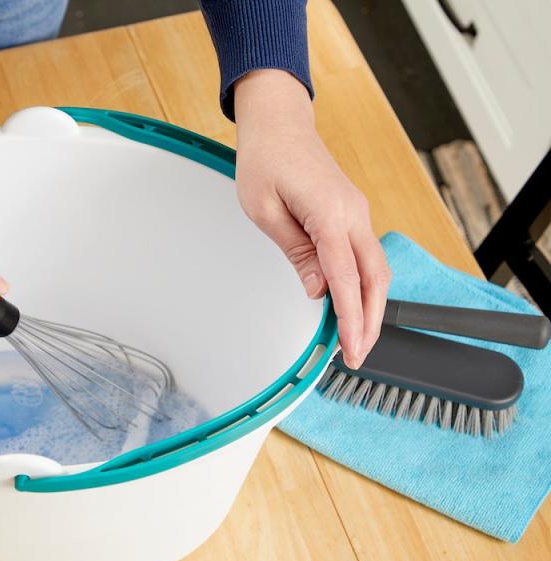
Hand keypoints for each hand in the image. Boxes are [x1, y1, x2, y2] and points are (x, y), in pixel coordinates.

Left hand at [233, 70, 389, 367]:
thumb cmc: (264, 161)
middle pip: (375, 278)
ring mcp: (356, 212)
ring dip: (370, 306)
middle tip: (357, 356)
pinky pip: (365, 255)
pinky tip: (352, 305)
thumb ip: (296, 252)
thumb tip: (317, 290)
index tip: (351, 349)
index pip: (347, 279)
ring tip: (357, 339)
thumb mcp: (265, 211)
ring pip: (376, 268)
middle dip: (370, 321)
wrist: (278, 125)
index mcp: (330, 213)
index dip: (352, 319)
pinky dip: (363, 285)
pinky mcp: (351, 213)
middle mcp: (352, 213)